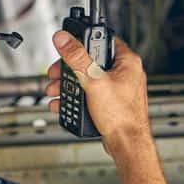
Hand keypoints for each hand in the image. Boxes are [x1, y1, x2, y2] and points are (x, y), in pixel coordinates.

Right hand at [46, 32, 151, 158]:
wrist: (127, 145)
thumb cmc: (121, 116)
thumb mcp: (93, 81)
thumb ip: (77, 58)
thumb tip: (64, 38)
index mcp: (127, 62)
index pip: (103, 40)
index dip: (83, 42)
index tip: (68, 46)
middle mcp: (125, 73)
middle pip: (91, 61)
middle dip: (69, 69)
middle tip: (57, 72)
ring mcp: (118, 88)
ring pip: (88, 78)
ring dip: (69, 84)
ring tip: (56, 90)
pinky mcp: (111, 102)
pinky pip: (90, 93)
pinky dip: (76, 96)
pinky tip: (63, 103)